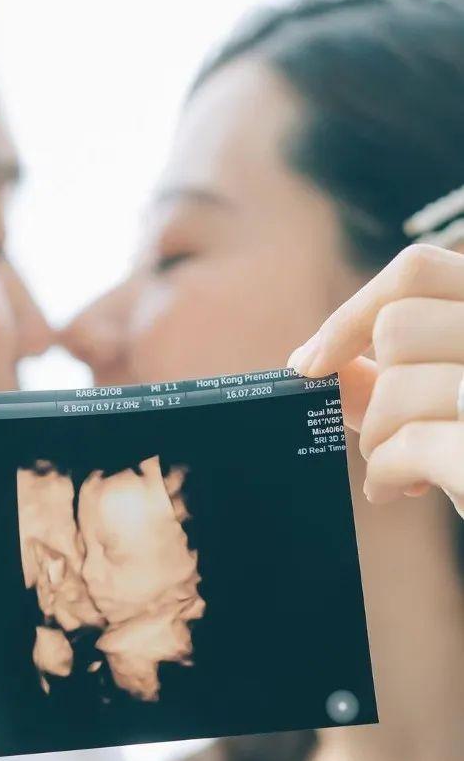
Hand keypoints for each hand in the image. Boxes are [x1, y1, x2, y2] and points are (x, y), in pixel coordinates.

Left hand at [288, 243, 463, 514]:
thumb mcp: (458, 401)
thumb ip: (395, 374)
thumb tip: (314, 360)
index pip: (417, 271)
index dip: (350, 313)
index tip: (312, 361)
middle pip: (396, 328)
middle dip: (375, 392)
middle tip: (388, 437)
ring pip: (396, 385)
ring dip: (378, 438)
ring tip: (401, 469)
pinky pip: (409, 443)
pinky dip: (384, 472)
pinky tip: (394, 489)